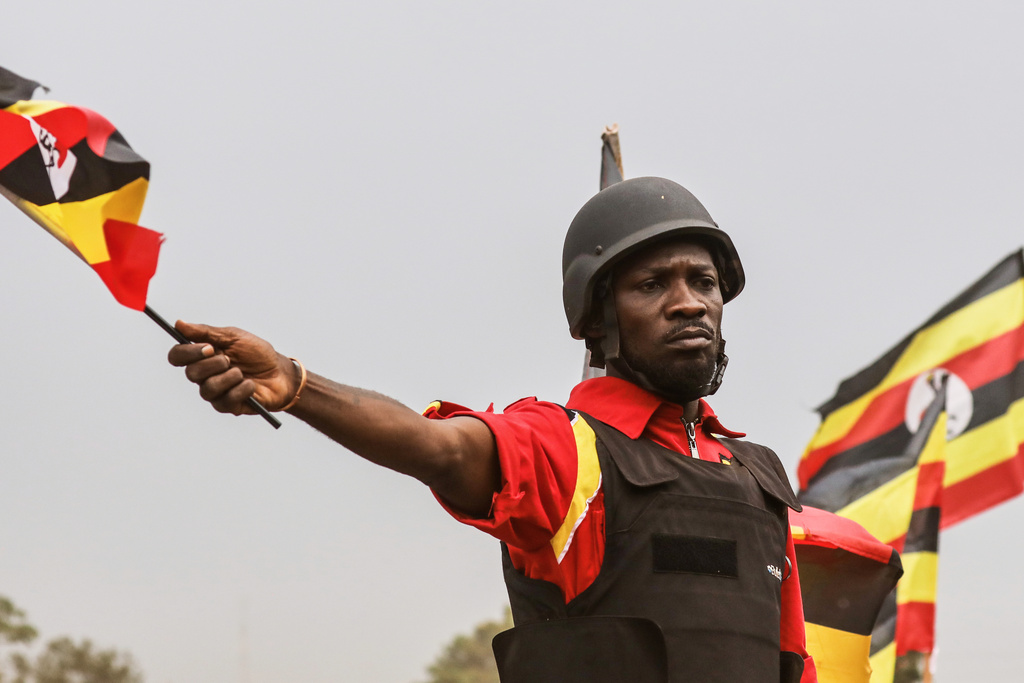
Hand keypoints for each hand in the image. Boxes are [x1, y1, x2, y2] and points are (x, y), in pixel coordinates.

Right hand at [167, 321, 298, 413]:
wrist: (281, 373)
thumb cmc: (257, 354)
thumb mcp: (234, 337)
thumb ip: (206, 332)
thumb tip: (179, 323)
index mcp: (203, 356)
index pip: (177, 356)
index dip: (187, 352)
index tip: (208, 347)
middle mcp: (205, 375)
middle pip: (191, 373)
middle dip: (212, 364)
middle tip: (229, 359)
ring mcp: (216, 392)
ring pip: (207, 389)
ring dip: (228, 378)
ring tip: (242, 372)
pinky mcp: (228, 406)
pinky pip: (225, 401)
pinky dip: (241, 390)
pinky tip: (251, 385)